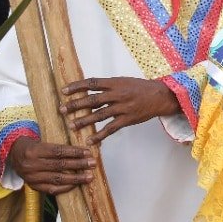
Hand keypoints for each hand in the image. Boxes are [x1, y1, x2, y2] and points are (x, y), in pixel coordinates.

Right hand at [8, 136, 95, 194]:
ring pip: (57, 178)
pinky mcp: (33, 186)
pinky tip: (76, 185)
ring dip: (76, 178)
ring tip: (89, 176)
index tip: (88, 152)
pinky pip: (52, 189)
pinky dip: (65, 188)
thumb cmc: (33, 147)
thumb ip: (59, 147)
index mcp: (34, 150)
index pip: (58, 151)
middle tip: (92, 163)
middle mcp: (31, 164)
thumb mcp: (42, 142)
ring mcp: (31, 177)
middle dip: (79, 164)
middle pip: (59, 165)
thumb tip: (84, 150)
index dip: (74, 152)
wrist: (13, 155)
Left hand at [61, 77, 179, 143]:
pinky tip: (90, 140)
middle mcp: (118, 95)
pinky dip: (100, 135)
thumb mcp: (124, 82)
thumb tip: (88, 94)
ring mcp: (123, 108)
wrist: (161, 96)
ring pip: (99, 115)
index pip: (92, 83)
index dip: (77, 86)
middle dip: (75, 105)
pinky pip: (111, 128)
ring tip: (71, 125)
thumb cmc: (141, 88)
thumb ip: (108, 88)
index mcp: (115, 83)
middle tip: (61, 109)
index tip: (63, 91)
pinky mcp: (128, 119)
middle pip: (92, 100)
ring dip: (84, 121)